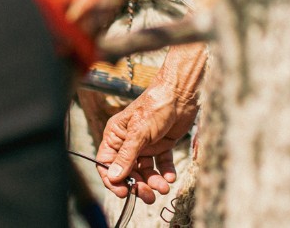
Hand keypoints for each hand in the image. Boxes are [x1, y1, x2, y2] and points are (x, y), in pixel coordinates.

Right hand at [96, 78, 195, 202]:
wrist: (181, 93)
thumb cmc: (155, 106)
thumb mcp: (139, 133)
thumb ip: (127, 156)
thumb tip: (113, 177)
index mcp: (116, 135)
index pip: (107, 163)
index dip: (113, 180)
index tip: (123, 193)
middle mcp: (128, 141)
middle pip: (128, 171)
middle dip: (138, 185)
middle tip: (148, 196)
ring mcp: (145, 144)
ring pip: (145, 170)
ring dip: (153, 181)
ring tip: (163, 188)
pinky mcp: (161, 144)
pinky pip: (161, 163)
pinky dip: (165, 172)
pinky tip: (170, 177)